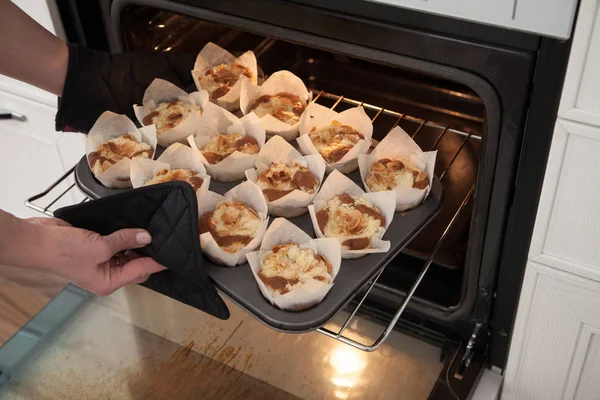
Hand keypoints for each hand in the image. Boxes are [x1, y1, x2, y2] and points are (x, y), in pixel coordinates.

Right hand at [27, 217, 165, 295]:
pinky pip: (115, 244)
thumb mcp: (100, 246)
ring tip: (151, 229)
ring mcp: (99, 262)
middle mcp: (106, 275)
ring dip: (135, 242)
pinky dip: (123, 237)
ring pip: (126, 254)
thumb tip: (146, 236)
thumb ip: (125, 240)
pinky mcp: (93, 248)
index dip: (158, 261)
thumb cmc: (64, 251)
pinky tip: (133, 226)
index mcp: (109, 282)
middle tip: (163, 236)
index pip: (141, 271)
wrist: (37, 241)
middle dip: (147, 251)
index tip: (174, 253)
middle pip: (135, 264)